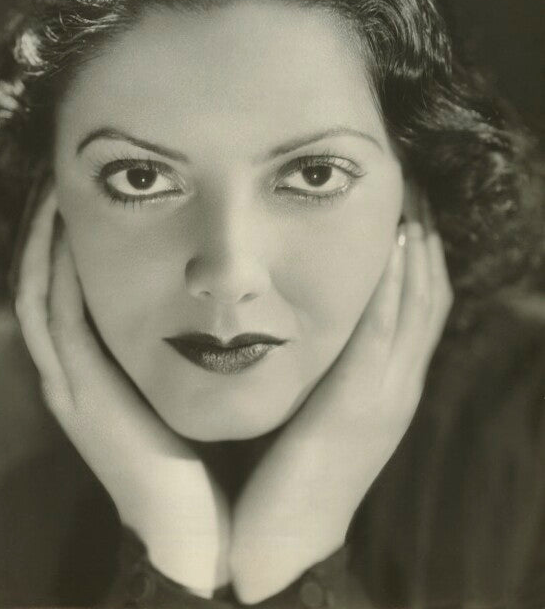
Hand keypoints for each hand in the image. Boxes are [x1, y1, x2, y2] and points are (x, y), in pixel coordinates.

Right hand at [14, 186, 229, 596]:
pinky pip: (55, 320)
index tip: (82, 192)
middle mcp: (69, 370)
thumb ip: (173, 343)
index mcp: (93, 367)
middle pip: (39, 282)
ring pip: (37, 294)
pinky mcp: (78, 394)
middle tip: (58, 176)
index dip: (63, 241)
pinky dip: (54, 275)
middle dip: (45, 229)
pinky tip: (67, 235)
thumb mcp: (176, 382)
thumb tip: (208, 292)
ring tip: (55, 190)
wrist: (191, 526)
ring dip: (43, 241)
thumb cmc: (200, 451)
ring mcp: (67, 383)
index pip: (63, 288)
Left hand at [230, 191, 452, 603]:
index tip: (411, 205)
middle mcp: (400, 381)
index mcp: (390, 381)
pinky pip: (388, 331)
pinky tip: (395, 247)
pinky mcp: (362, 402)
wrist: (287, 530)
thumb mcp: (322, 402)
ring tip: (412, 200)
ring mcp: (387, 392)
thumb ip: (330, 363)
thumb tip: (317, 314)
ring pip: (418, 305)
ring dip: (417, 250)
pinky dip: (396, 286)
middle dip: (425, 238)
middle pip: (428, 294)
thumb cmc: (293, 462)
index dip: (421, 254)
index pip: (419, 305)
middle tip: (417, 186)